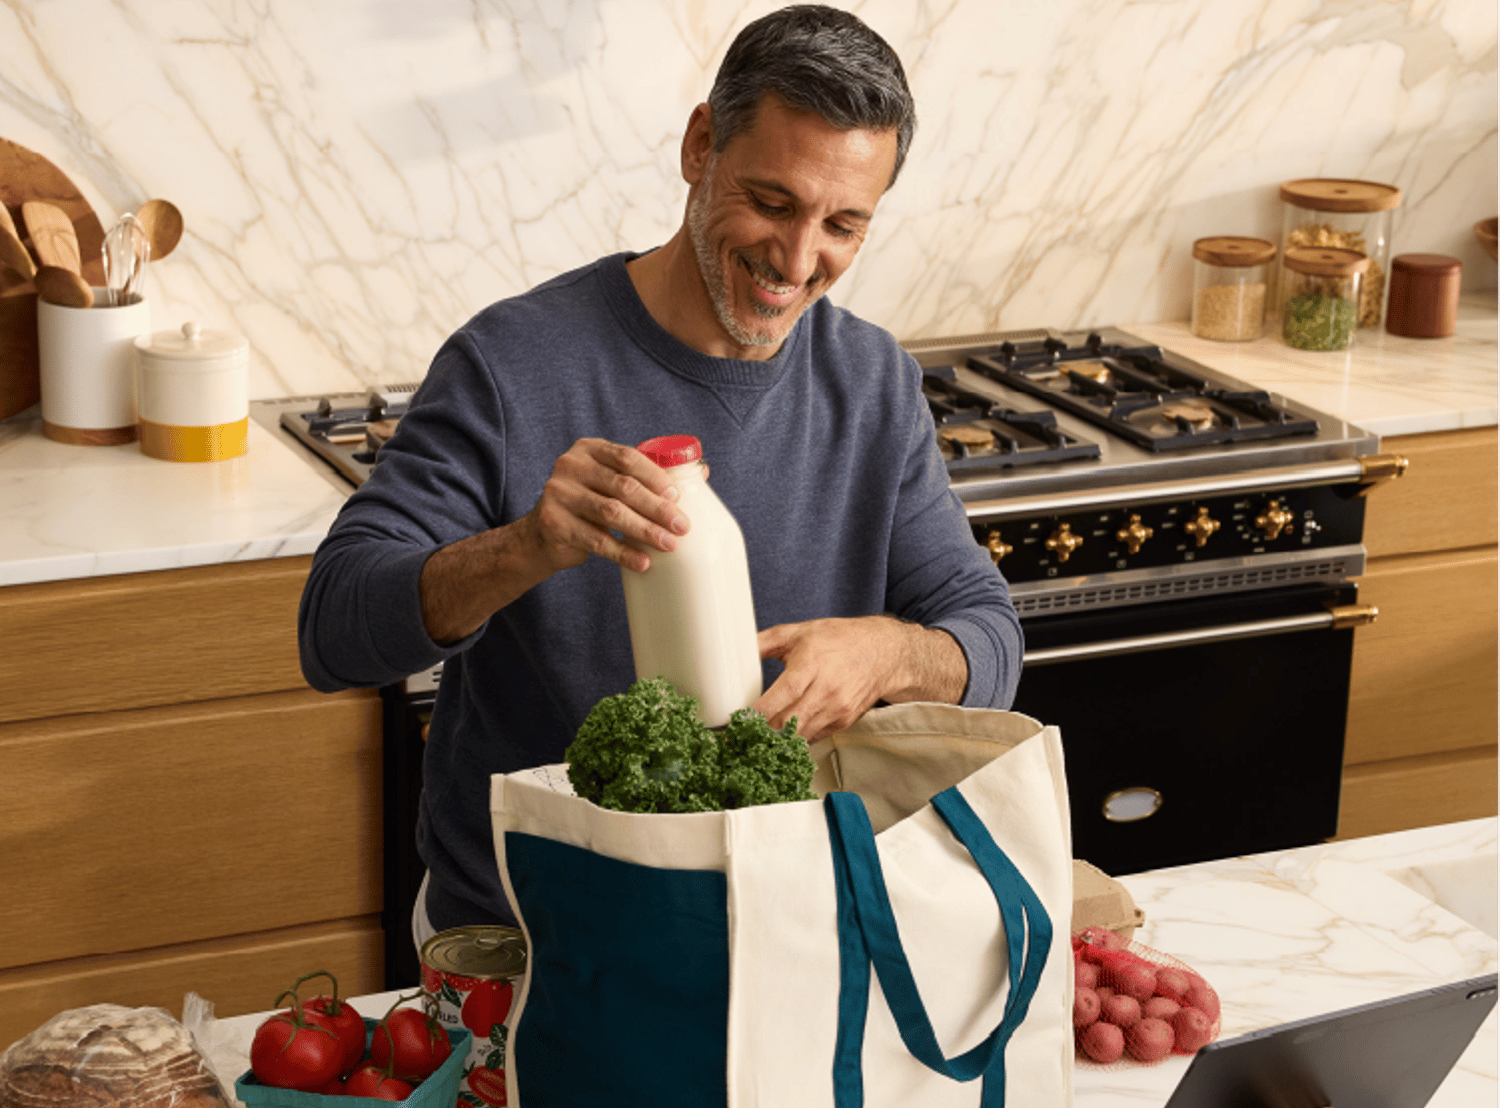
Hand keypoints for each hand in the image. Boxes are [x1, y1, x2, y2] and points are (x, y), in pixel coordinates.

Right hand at [419, 439, 688, 643]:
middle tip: (683, 526)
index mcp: (587, 449)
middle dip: (657, 508)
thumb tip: (702, 472)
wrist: (541, 535)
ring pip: (611, 514)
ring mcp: (558, 494)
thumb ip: (647, 475)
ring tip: (670, 545)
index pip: (626, 457)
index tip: (678, 496)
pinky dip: (623, 553)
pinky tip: (643, 563)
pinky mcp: (553, 523)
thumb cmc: (588, 506)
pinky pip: (597, 540)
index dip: (655, 476)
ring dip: (645, 531)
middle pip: (623, 487)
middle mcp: (569, 466)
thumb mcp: (611, 483)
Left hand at [752, 616, 938, 739]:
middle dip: (760, 734)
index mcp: (811, 664)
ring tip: (755, 740)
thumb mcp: (799, 632)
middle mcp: (826, 690)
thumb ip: (764, 641)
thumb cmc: (841, 640)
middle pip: (787, 724)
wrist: (883, 653)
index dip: (757, 713)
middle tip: (739, 737)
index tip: (737, 721)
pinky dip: (794, 740)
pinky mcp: (842, 723)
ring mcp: (836, 710)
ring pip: (798, 737)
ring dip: (775, 741)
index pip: (781, 696)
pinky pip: (811, 739)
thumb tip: (734, 649)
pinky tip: (780, 736)